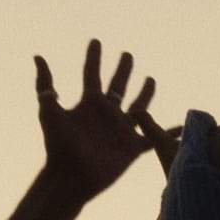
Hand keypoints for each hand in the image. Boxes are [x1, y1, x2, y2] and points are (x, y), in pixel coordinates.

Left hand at [31, 41, 161, 193]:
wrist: (71, 178)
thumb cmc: (58, 146)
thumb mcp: (49, 112)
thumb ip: (45, 86)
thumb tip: (38, 57)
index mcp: (89, 104)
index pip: (92, 74)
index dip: (93, 58)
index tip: (95, 41)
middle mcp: (106, 113)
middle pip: (118, 86)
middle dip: (123, 69)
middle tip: (127, 55)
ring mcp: (120, 130)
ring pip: (137, 106)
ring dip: (144, 93)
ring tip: (151, 79)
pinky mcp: (132, 148)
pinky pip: (153, 137)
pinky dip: (167, 132)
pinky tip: (181, 127)